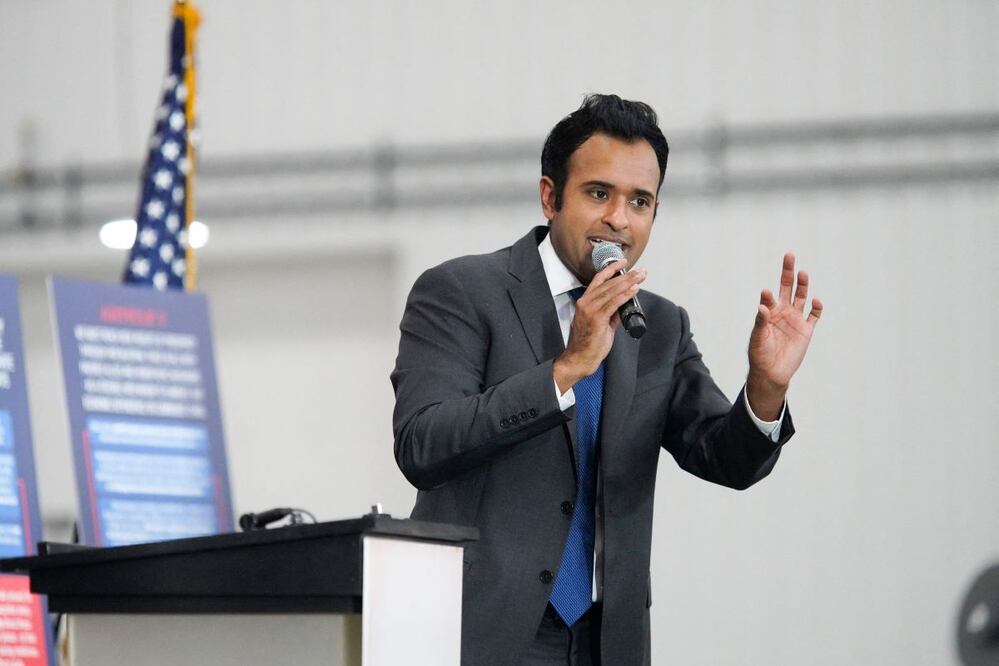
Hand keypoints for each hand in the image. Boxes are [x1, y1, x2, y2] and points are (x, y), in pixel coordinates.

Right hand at [553, 260, 645, 392]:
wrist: (580, 358)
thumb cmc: (589, 344)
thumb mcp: (602, 324)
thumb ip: (612, 313)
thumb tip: (624, 305)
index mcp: (585, 302)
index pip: (598, 280)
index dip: (611, 269)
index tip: (622, 262)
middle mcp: (585, 302)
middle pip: (608, 283)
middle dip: (626, 276)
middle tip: (640, 271)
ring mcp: (590, 310)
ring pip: (612, 291)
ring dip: (629, 282)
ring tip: (641, 276)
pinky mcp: (596, 318)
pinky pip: (614, 303)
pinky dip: (625, 295)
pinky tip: (634, 290)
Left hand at [746, 253, 822, 419]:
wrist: (772, 373)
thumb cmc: (760, 354)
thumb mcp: (757, 338)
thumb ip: (760, 322)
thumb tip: (762, 306)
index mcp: (768, 312)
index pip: (769, 297)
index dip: (768, 294)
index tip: (766, 293)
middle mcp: (783, 312)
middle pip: (787, 287)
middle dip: (788, 272)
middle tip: (789, 255)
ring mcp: (795, 320)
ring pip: (801, 297)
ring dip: (802, 285)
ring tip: (802, 272)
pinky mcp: (806, 330)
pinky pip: (814, 316)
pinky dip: (817, 308)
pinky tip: (816, 300)